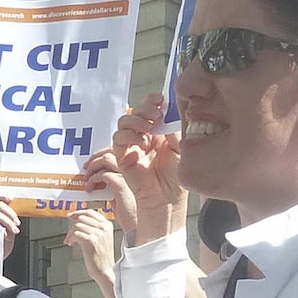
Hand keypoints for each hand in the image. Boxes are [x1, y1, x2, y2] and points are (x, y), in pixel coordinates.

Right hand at [0, 197, 19, 258]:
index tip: (11, 198)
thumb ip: (10, 221)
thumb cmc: (0, 246)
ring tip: (14, 231)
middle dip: (11, 213)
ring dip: (9, 222)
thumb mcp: (8, 231)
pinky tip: (5, 236)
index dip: (2, 195)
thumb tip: (16, 213)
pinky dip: (2, 229)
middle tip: (17, 223)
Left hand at [64, 209, 116, 297]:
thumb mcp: (102, 238)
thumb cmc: (101, 257)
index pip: (90, 212)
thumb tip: (77, 218)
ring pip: (77, 226)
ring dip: (70, 233)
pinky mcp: (91, 241)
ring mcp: (98, 233)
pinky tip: (70, 243)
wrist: (105, 271)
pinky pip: (75, 234)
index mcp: (107, 225)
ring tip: (70, 241)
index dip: (78, 213)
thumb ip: (93, 227)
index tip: (71, 216)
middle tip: (69, 233)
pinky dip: (70, 238)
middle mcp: (104, 228)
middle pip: (82, 218)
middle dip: (72, 225)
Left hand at [83, 147, 136, 231]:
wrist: (136, 226)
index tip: (92, 160)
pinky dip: (93, 179)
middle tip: (86, 166)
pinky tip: (90, 187)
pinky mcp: (122, 185)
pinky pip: (104, 175)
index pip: (117, 151)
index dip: (102, 153)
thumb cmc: (129, 213)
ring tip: (86, 177)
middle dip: (95, 156)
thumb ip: (110, 182)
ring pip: (106, 159)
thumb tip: (97, 176)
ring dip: (93, 166)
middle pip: (111, 151)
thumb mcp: (118, 193)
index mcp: (133, 169)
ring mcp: (128, 176)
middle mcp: (132, 169)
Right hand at [112, 93, 185, 244]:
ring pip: (123, 121)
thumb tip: (169, 110)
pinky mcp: (122, 156)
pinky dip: (128, 135)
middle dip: (145, 108)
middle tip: (156, 115)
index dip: (152, 100)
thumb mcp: (179, 146)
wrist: (167, 198)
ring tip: (149, 128)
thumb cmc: (175, 177)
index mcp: (157, 131)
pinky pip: (118, 138)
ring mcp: (131, 145)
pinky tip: (141, 141)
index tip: (160, 100)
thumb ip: (173, 128)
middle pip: (135, 111)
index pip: (150, 108)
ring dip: (135, 120)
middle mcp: (143, 135)